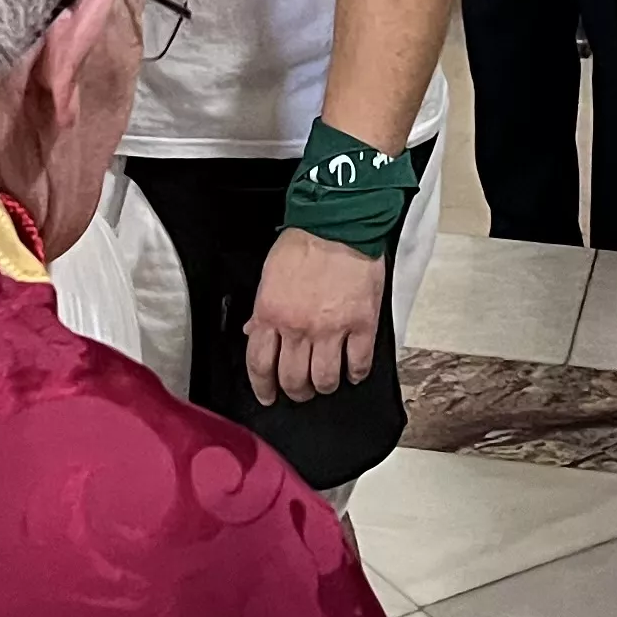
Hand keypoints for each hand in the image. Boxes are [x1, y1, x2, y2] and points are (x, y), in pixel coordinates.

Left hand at [244, 226, 387, 404]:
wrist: (340, 221)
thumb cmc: (304, 241)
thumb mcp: (270, 274)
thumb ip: (262, 309)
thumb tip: (255, 333)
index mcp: (271, 314)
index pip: (260, 365)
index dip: (263, 388)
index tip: (268, 395)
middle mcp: (299, 328)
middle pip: (294, 380)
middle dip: (296, 391)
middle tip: (301, 390)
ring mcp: (332, 329)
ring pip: (325, 379)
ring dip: (324, 386)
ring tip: (326, 382)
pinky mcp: (362, 324)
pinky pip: (358, 364)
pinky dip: (355, 374)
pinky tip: (353, 372)